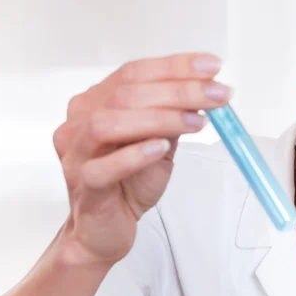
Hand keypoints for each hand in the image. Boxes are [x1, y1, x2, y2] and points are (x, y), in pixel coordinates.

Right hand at [54, 53, 231, 265]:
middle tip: (218, 95)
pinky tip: (161, 147)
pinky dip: (135, 154)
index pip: (134, 73)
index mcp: (97, 102)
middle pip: (126, 94)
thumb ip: (173, 118)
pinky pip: (104, 167)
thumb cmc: (130, 183)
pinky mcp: (83, 185)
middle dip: (179, 91)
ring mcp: (77, 153)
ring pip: (109, 123)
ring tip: (198, 122)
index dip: (175, 67)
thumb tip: (205, 90)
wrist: (107, 228)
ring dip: (159, 118)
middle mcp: (80, 121)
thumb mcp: (160, 144)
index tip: (213, 67)